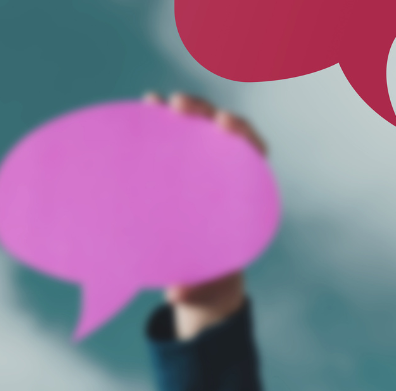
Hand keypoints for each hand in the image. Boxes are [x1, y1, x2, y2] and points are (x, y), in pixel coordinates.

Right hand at [144, 91, 263, 339]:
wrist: (202, 274)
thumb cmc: (210, 276)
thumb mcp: (205, 283)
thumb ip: (194, 287)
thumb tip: (174, 294)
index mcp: (244, 196)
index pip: (252, 152)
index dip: (242, 133)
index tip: (224, 124)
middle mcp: (227, 172)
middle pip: (222, 130)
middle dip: (203, 111)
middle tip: (178, 105)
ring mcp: (203, 164)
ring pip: (197, 127)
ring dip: (180, 111)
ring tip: (153, 101)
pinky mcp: (181, 166)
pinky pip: (173, 139)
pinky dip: (160, 123)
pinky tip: (142, 110)